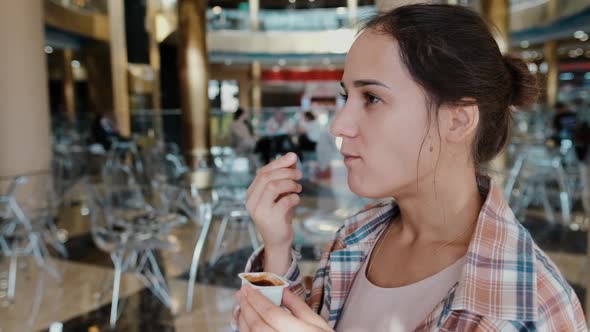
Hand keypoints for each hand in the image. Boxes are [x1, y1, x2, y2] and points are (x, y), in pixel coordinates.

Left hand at [236, 286, 331, 331]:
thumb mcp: (318, 323)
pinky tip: (246, 323)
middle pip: (258, 325)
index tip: (248, 287)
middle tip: (240, 293)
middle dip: (247, 306)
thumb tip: (280, 289)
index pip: (272, 314)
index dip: (257, 299)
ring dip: (243, 320)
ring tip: (242, 306)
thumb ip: (298, 306)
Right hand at [246, 153, 301, 270]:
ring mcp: (260, 211)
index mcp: (252, 193)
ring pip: (273, 187)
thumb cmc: (280, 214)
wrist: (278, 241)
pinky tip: (297, 199)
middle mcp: (252, 201)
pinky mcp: (271, 219)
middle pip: (266, 177)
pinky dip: (294, 197)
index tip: (293, 158)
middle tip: (300, 173)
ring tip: (298, 187)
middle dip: (285, 172)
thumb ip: (284, 176)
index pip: (262, 172)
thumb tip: (292, 157)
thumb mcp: (281, 194)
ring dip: (289, 183)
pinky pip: (284, 201)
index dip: (278, 163)